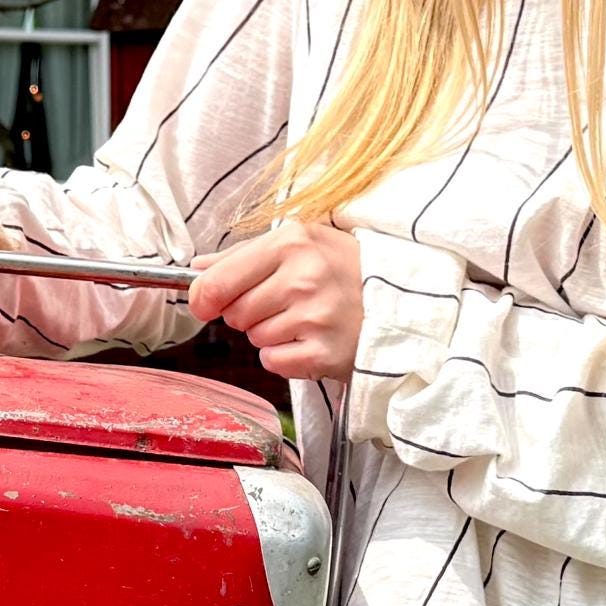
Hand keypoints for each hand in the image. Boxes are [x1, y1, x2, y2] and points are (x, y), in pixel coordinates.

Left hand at [190, 218, 364, 381]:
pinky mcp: (324, 352)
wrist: (407, 301)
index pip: (218, 280)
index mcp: (293, 242)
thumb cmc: (348, 270)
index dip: (204, 297)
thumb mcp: (303, 244)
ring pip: (255, 338)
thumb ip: (244, 256)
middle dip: (249, 313)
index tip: (205, 303)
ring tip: (306, 319)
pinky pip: (274, 362)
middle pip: (235, 313)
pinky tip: (310, 341)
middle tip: (284, 303)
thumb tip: (198, 269)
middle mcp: (304, 277)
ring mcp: (316, 317)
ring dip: (272, 334)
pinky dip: (286, 358)